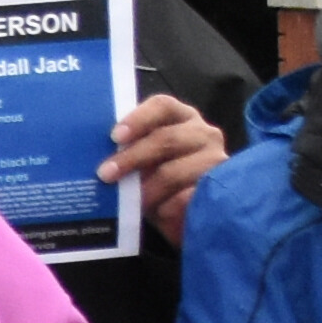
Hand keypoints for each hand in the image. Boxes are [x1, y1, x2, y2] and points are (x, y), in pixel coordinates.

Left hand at [101, 92, 228, 223]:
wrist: (193, 216)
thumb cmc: (162, 181)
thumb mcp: (146, 162)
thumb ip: (130, 152)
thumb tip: (103, 162)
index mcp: (182, 118)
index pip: (162, 106)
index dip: (138, 119)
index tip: (115, 137)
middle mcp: (203, 134)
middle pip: (166, 139)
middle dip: (132, 157)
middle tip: (106, 174)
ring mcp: (215, 162)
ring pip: (173, 173)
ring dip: (146, 189)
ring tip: (129, 201)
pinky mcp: (218, 192)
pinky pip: (186, 199)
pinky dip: (166, 208)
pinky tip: (157, 214)